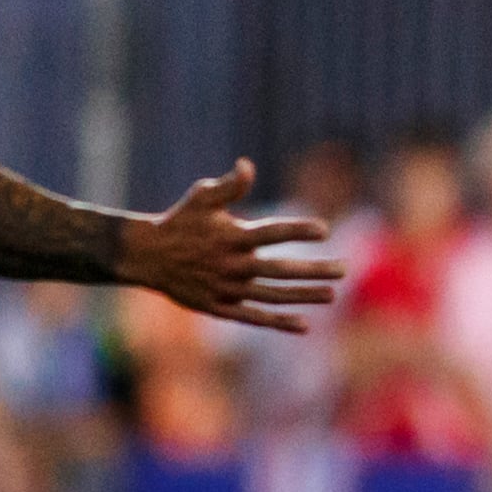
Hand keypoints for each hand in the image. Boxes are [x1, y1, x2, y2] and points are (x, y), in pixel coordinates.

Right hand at [122, 160, 342, 330]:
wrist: (148, 256)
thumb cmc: (181, 221)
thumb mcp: (201, 197)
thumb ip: (228, 185)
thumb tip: (248, 165)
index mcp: (231, 236)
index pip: (272, 232)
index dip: (298, 230)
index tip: (324, 230)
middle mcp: (232, 265)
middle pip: (281, 269)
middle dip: (314, 270)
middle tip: (343, 269)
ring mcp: (227, 289)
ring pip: (273, 296)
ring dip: (304, 296)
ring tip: (332, 294)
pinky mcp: (220, 308)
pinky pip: (254, 318)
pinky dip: (279, 322)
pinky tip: (305, 325)